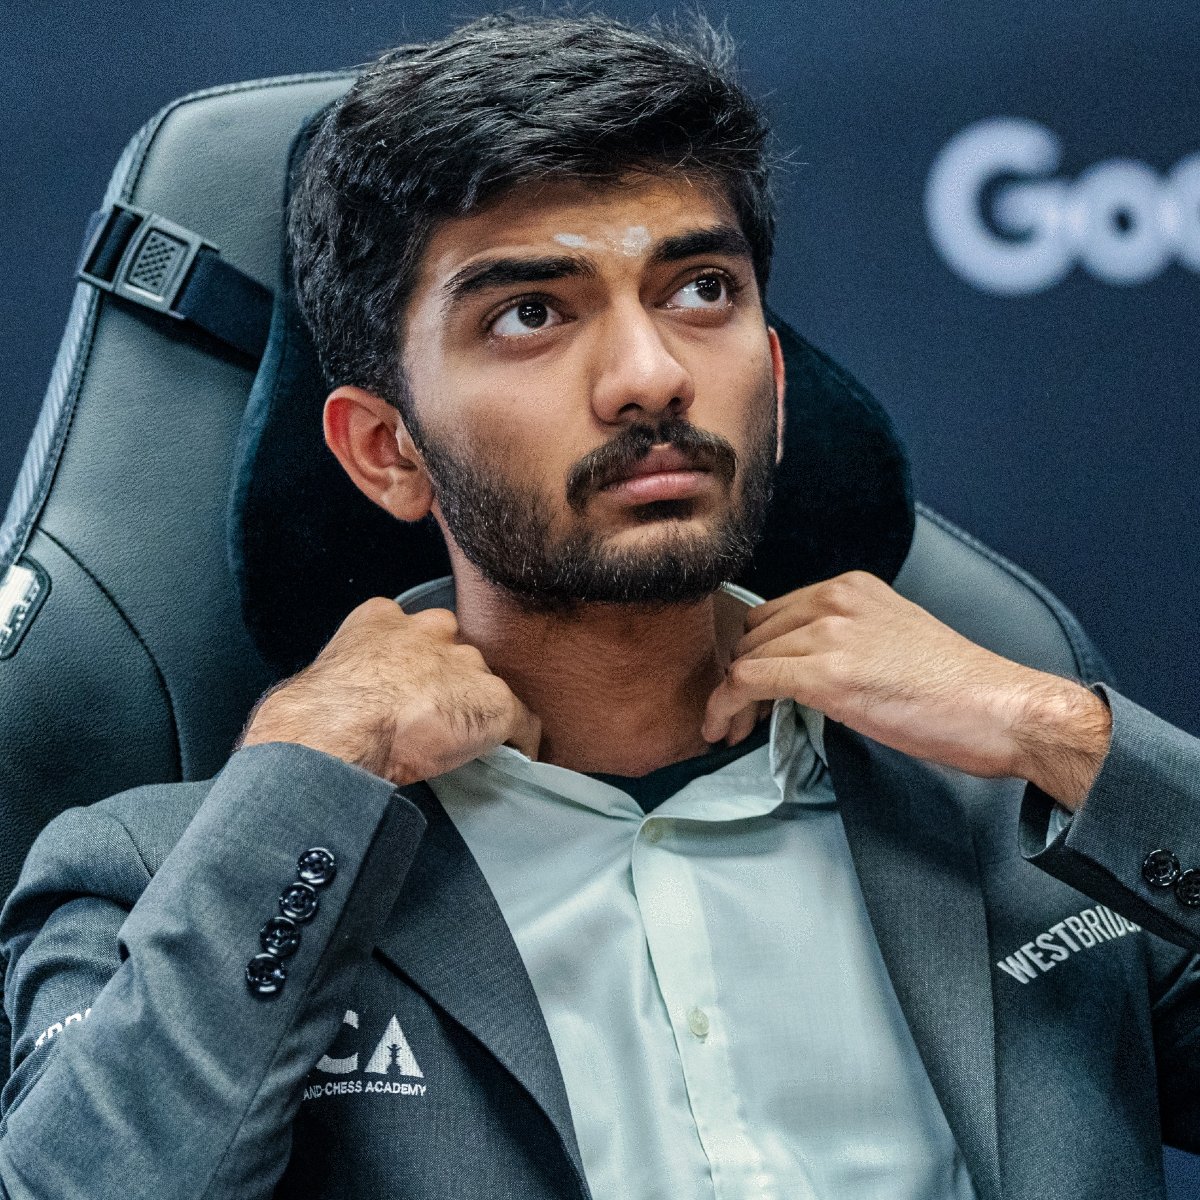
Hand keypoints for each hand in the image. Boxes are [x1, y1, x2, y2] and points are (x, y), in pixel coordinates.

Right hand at [239, 598, 539, 784]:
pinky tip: (517, 759)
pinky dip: (521, 742)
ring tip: (473, 740)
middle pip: (456, 650)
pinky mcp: (493, 702)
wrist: (339, 730)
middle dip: (452, 678)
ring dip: (481, 710)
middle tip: (439, 715)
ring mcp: (465, 667)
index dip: (414, 663)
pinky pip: (521, 723)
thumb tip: (324, 712)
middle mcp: (430, 632)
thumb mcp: (323, 677)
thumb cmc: (316, 713)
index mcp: (381, 619)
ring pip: (486, 685)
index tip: (410, 688)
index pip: (412, 630)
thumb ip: (344, 678)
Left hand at [703, 571, 1111, 806]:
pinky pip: (747, 682)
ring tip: (732, 729)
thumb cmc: (956, 690)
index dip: (755, 655)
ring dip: (729, 697)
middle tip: (738, 716)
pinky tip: (722, 729)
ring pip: (745, 658)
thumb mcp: (892, 641)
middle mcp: (835, 599)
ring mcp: (829, 633)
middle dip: (740, 677)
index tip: (750, 690)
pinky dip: (724, 707)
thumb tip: (801, 668)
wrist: (999, 709)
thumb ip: (844, 640)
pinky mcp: (825, 672)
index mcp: (851, 588)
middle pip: (754, 635)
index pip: (775, 615)